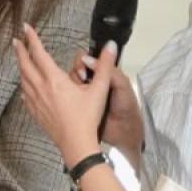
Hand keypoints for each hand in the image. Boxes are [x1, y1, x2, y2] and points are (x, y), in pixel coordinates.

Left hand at [14, 23, 114, 167]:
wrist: (76, 144)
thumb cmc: (87, 118)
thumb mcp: (99, 89)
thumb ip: (105, 66)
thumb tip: (111, 46)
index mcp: (54, 80)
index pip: (39, 53)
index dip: (31, 39)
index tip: (25, 28)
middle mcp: (41, 89)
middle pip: (25, 65)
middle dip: (20, 50)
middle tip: (16, 40)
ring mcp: (36, 102)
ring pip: (23, 80)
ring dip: (21, 67)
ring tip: (20, 60)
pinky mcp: (36, 113)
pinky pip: (25, 96)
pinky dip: (24, 86)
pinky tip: (25, 87)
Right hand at [71, 47, 142, 164]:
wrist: (123, 132)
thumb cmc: (126, 107)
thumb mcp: (122, 85)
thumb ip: (109, 70)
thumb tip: (88, 59)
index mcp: (104, 75)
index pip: (89, 60)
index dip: (84, 60)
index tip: (84, 68)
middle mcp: (92, 83)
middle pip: (77, 69)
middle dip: (76, 70)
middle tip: (81, 79)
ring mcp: (83, 95)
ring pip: (70, 82)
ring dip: (71, 83)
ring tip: (77, 91)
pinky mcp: (77, 106)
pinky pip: (67, 96)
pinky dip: (65, 94)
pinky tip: (68, 97)